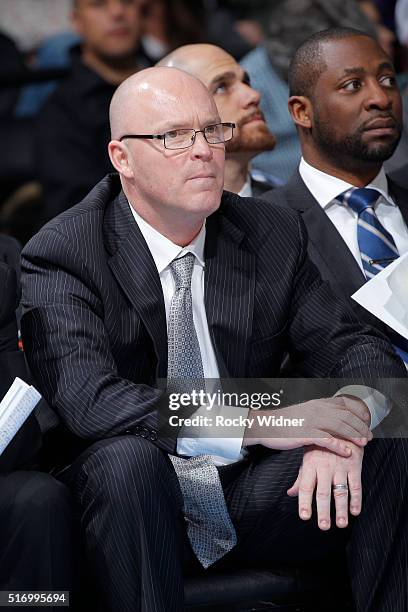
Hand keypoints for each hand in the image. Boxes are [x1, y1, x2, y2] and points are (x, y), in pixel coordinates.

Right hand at [243, 395, 371, 456]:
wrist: (265, 425)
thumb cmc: (284, 422)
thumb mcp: (303, 412)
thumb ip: (317, 413)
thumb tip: (331, 416)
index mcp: (316, 403)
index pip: (343, 403)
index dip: (357, 411)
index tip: (367, 419)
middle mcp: (316, 409)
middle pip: (345, 415)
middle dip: (360, 425)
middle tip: (369, 434)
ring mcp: (311, 421)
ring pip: (339, 427)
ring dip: (354, 435)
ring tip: (364, 443)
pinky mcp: (306, 433)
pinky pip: (327, 440)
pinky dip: (340, 446)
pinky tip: (348, 452)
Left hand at [287, 442, 363, 529]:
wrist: (340, 428)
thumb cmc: (320, 446)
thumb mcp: (307, 458)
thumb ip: (300, 477)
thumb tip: (290, 493)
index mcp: (310, 465)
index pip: (305, 486)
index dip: (304, 502)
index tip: (304, 517)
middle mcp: (324, 466)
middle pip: (323, 492)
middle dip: (323, 510)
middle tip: (324, 526)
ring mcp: (340, 466)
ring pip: (340, 490)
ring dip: (341, 509)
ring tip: (341, 524)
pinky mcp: (354, 465)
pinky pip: (356, 485)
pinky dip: (356, 499)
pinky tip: (355, 511)